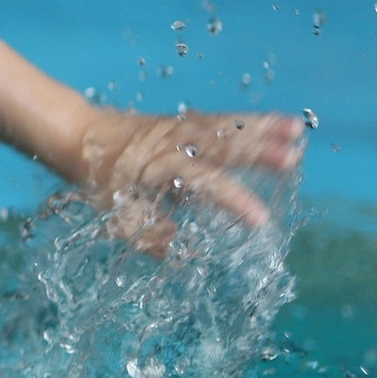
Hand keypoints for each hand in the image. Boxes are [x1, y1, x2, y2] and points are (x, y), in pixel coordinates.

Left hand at [61, 106, 305, 254]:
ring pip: (224, 127)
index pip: (199, 185)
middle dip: (256, 151)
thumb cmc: (99, 181)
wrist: (79, 134)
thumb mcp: (116, 215)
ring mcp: (179, 129)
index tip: (260, 219)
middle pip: (218, 145)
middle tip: (293, 158)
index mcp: (154, 169)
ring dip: (261, 128)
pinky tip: (280, 124)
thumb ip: (151, 235)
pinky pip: (221, 121)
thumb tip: (184, 256)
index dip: (229, 201)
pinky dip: (250, 121)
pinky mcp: (186, 122)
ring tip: (297, 131)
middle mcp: (171, 145)